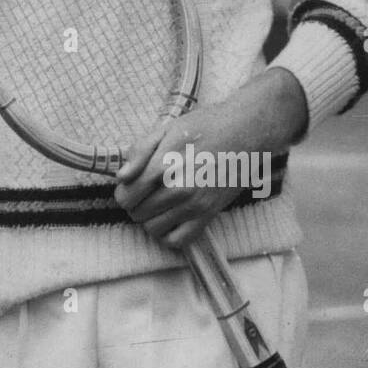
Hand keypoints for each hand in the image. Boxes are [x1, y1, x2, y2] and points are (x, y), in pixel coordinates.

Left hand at [114, 70, 307, 250]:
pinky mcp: (209, 215)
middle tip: (145, 191)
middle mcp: (179, 189)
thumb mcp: (166, 128)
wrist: (245, 132)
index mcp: (165, 165)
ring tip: (157, 202)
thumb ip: (139, 151)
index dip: (123, 192)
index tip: (129, 185)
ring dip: (149, 218)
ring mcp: (195, 205)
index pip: (128, 195)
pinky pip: (178, 241)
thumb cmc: (204, 126)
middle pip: (137, 213)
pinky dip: (168, 234)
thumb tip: (121, 177)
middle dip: (135, 203)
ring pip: (153, 229)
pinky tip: (170, 218)